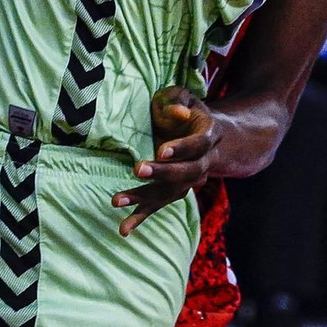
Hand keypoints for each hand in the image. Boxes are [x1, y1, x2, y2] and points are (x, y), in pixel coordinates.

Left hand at [112, 86, 219, 236]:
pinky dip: (141, 216)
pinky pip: (159, 206)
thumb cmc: (189, 110)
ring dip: (144, 198)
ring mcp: (190, 181)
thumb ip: (178, 101)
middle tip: (137, 168)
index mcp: (209, 136)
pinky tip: (124, 229)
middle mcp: (203, 162)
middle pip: (187, 173)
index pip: (198, 145)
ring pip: (171, 193)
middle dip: (162, 172)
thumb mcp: (185, 97)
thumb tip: (178, 114)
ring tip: (117, 200)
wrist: (207, 135)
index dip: (182, 148)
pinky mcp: (175, 191)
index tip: (161, 149)